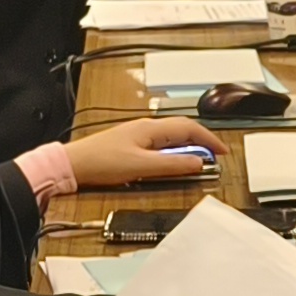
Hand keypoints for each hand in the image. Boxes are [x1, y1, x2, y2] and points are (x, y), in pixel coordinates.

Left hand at [70, 117, 224, 188]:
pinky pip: (160, 145)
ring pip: (171, 138)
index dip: (209, 139)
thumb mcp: (142, 167)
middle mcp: (146, 128)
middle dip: (201, 142)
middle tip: (214, 157)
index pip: (189, 128)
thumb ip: (172, 165)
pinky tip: (171, 164)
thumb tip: (197, 162)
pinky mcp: (131, 145)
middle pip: (182, 130)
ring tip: (197, 162)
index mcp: (151, 129)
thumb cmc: (101, 162)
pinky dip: (173, 153)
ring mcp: (138, 135)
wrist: (73, 165)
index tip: (222, 152)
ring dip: (187, 148)